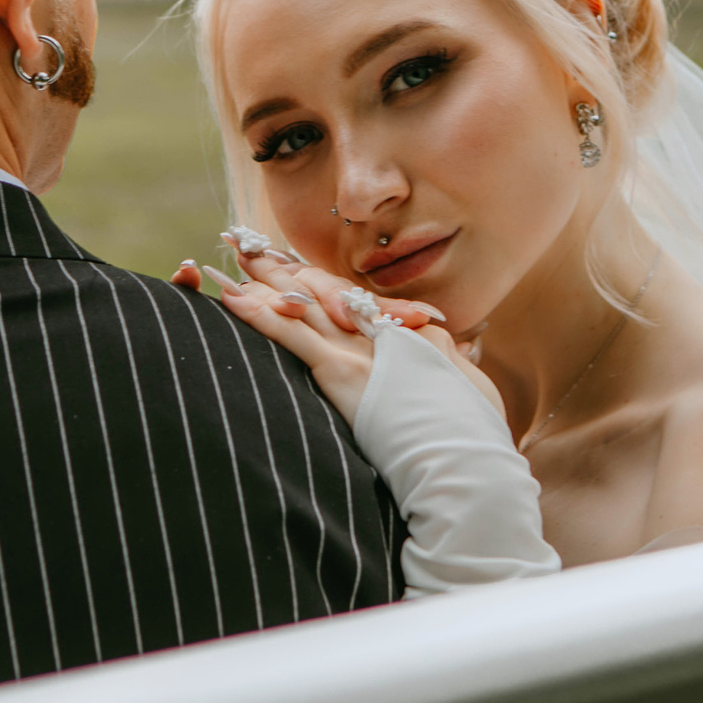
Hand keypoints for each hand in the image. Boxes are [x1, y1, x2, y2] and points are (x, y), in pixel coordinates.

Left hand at [173, 234, 496, 426]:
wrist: (467, 456)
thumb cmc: (471, 432)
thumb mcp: (461, 386)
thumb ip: (438, 360)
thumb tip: (434, 340)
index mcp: (399, 336)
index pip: (347, 301)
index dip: (316, 283)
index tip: (291, 269)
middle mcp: (375, 334)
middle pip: (319, 290)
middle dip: (282, 268)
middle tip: (248, 246)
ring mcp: (357, 349)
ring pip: (300, 303)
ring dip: (262, 279)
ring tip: (230, 257)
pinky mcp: (342, 371)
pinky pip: (291, 334)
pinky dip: (259, 314)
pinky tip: (231, 297)